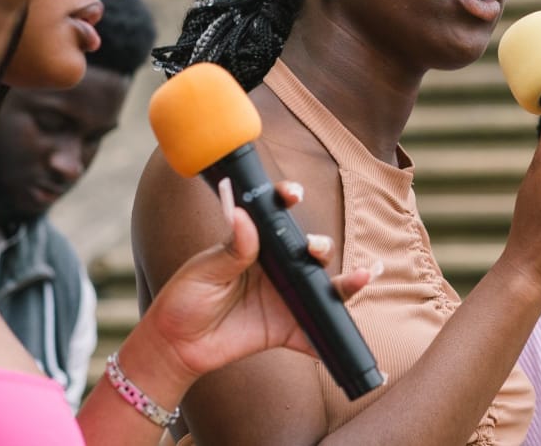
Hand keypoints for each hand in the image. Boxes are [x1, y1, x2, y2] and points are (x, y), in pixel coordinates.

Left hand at [141, 178, 374, 382]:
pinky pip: (315, 334)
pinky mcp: (286, 329)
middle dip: (320, 245)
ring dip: (347, 283)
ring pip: (324, 288)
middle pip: (310, 252)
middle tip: (312, 248)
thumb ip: (231, 248)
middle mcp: (276, 270)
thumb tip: (244, 216)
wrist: (176, 344)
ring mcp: (285, 299)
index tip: (292, 194)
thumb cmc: (186, 298)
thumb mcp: (204, 269)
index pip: (277, 216)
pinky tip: (345, 334)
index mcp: (256, 246)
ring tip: (364, 276)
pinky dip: (332, 337)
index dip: (288, 200)